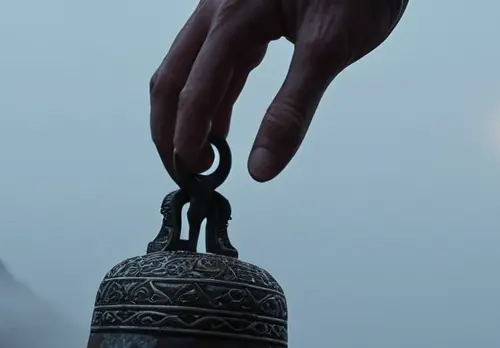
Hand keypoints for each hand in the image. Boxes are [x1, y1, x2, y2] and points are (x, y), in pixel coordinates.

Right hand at [150, 0, 409, 181]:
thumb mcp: (329, 48)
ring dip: (189, 115)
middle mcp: (219, 6)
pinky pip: (215, 58)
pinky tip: (223, 126)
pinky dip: (213, 95)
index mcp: (233, 13)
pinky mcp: (245, 11)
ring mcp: (228, 7)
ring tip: (204, 160)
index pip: (193, 89)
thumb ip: (292, 109)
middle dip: (170, 130)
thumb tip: (262, 167)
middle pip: (173, 77)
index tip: (192, 178)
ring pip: (189, 68)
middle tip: (186, 175)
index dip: (186, 139)